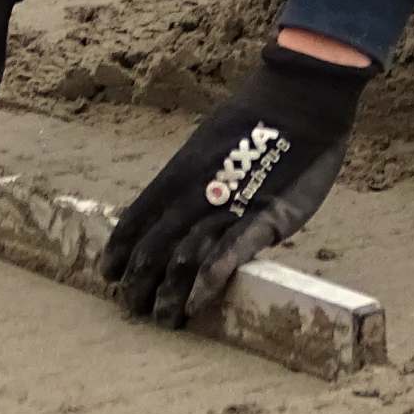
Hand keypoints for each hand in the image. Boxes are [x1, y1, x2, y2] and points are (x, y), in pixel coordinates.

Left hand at [99, 43, 369, 325]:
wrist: (304, 95)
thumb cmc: (260, 112)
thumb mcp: (211, 138)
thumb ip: (194, 173)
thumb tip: (175, 198)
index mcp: (180, 173)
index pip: (135, 221)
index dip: (118, 252)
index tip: (109, 274)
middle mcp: (195, 194)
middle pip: (152, 249)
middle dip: (138, 283)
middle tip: (132, 308)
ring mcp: (229, 207)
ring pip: (183, 259)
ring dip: (168, 294)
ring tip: (163, 318)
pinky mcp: (266, 218)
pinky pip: (229, 255)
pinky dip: (208, 282)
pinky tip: (196, 303)